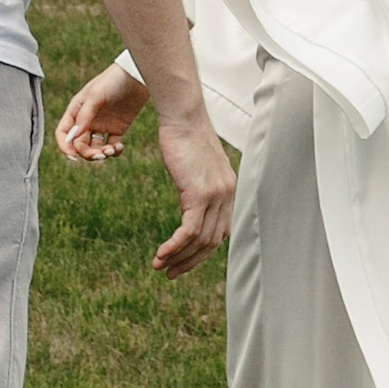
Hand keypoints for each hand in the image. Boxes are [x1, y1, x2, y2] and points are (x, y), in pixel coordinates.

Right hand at [56, 61, 147, 164]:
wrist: (138, 75)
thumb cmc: (114, 80)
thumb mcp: (96, 95)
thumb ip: (84, 116)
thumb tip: (74, 137)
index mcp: (77, 110)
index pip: (64, 133)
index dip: (65, 146)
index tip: (73, 156)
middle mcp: (87, 119)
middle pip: (80, 144)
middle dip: (87, 153)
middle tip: (100, 155)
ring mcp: (102, 125)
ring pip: (95, 148)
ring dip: (100, 154)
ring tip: (111, 151)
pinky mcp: (118, 128)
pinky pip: (111, 147)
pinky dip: (114, 152)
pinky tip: (119, 147)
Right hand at [150, 108, 235, 279]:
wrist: (183, 116)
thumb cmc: (184, 136)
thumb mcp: (195, 166)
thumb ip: (198, 188)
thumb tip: (190, 206)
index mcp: (229, 190)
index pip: (221, 232)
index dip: (202, 252)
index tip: (183, 260)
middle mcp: (228, 195)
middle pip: (212, 242)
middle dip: (190, 261)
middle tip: (170, 272)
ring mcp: (216, 195)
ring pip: (200, 240)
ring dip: (178, 257)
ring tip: (159, 266)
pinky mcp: (200, 193)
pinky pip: (188, 231)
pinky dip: (174, 246)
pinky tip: (161, 254)